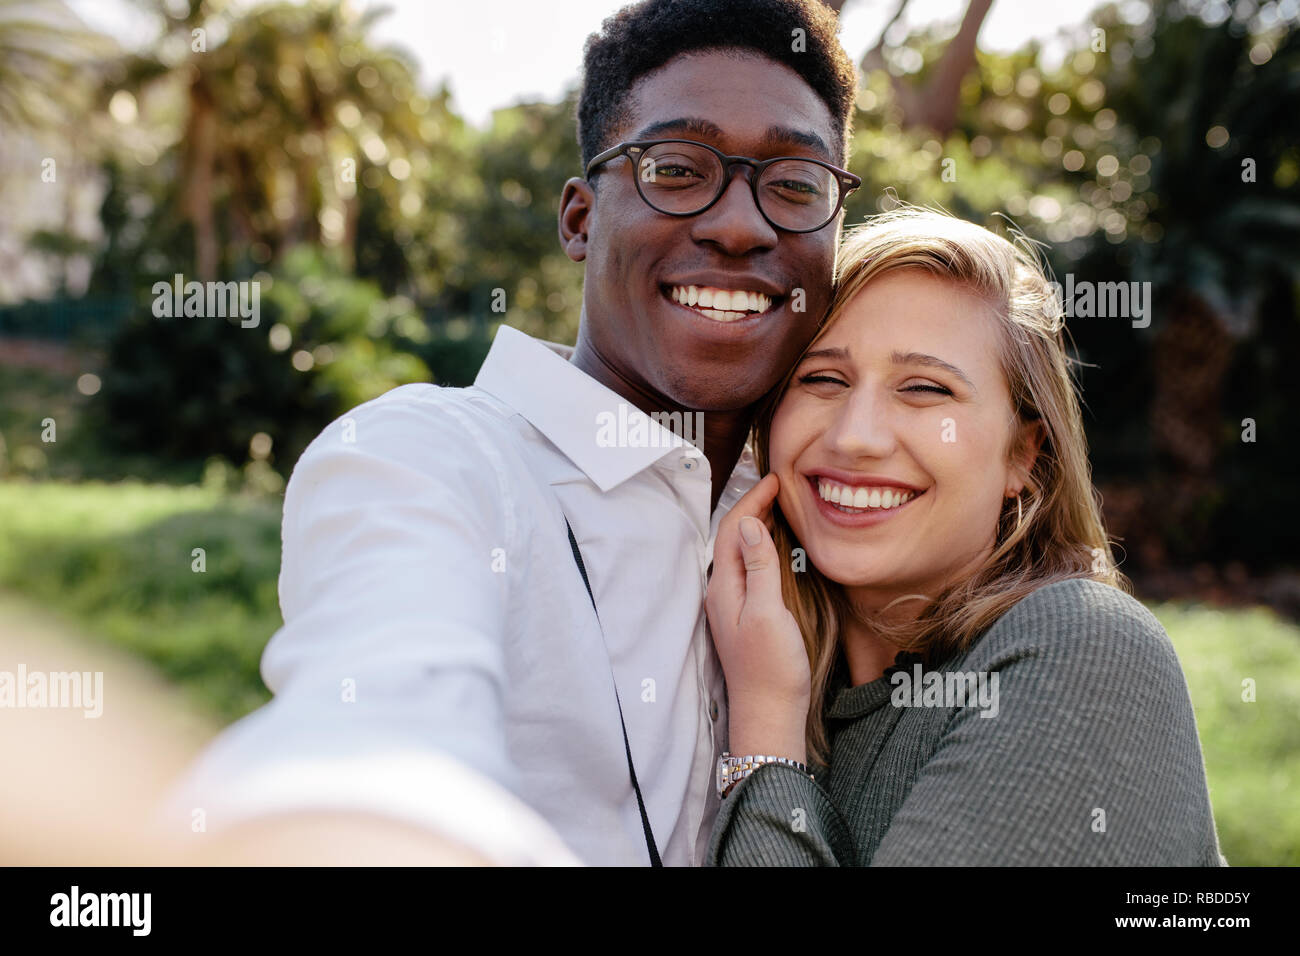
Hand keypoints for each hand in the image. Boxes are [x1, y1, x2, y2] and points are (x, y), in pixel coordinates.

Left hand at [707, 474, 810, 759]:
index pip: (730, 530)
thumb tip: (747, 522)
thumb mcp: (768, 611)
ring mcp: (733, 606)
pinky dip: (764, 550)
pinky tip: (780, 550)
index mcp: (723, 588)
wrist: (770, 715)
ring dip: (758, 527)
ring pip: (741, 554)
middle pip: (732, 539)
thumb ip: (759, 566)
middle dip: (753, 508)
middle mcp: (722, 594)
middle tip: (781, 487)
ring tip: (781, 508)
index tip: (775, 480)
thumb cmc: (771, 668)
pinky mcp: (747, 617)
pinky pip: (751, 570)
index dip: (751, 500)